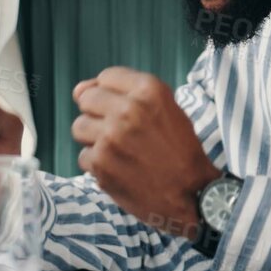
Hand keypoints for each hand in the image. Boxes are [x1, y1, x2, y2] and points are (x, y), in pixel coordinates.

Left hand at [70, 67, 219, 238]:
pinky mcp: (100, 163)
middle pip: (87, 99)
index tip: (122, 109)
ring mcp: (111, 137)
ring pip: (79, 127)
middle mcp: (128, 109)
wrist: (192, 193)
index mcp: (149, 90)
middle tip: (118, 132)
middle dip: (98, 114)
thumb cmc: (180, 150)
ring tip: (118, 150)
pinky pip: (84, 155)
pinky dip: (98, 165)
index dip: (112, 94)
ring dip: (94, 138)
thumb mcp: (168, 109)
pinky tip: (119, 169)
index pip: (107, 77)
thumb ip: (127, 93)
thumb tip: (78, 90)